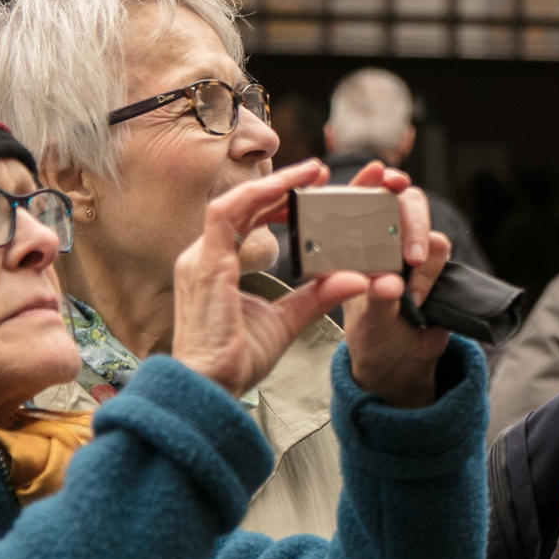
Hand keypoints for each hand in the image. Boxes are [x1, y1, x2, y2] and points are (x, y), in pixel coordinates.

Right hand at [169, 161, 367, 394]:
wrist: (210, 388)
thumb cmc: (238, 359)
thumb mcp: (288, 321)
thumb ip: (318, 296)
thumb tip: (359, 279)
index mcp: (219, 266)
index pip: (250, 220)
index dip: (281, 200)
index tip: (315, 188)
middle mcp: (205, 256)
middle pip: (246, 206)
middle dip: (285, 185)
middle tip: (322, 171)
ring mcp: (200, 259)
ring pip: (235, 203)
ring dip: (274, 184)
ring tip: (311, 171)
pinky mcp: (204, 266)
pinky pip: (225, 216)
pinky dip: (256, 197)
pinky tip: (286, 188)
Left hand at [338, 159, 455, 407]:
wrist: (402, 362)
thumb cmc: (370, 336)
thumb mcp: (366, 323)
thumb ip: (378, 302)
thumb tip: (391, 284)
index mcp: (353, 243)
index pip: (360, 198)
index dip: (370, 179)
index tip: (383, 175)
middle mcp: (384, 239)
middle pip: (404, 203)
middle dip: (412, 220)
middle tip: (413, 256)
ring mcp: (413, 251)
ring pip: (428, 230)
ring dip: (424, 260)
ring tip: (411, 297)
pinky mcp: (436, 266)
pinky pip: (442, 253)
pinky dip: (433, 273)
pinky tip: (419, 299)